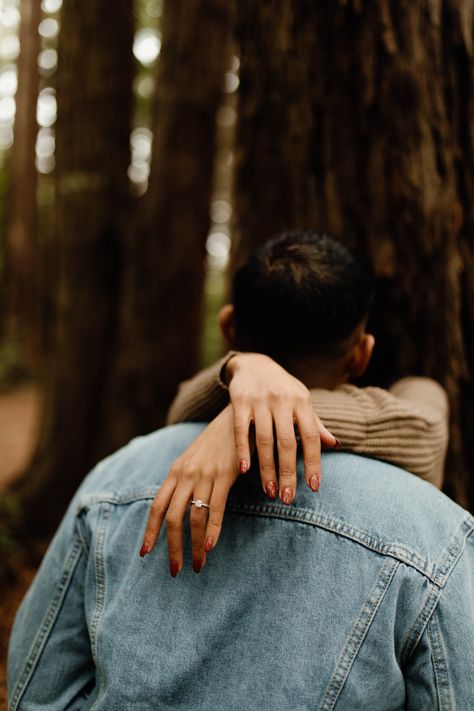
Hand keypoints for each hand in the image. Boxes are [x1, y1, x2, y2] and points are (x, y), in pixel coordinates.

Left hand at [140, 405, 238, 575]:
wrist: (238, 416)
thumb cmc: (218, 441)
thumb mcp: (195, 459)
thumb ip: (186, 480)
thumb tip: (180, 507)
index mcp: (175, 471)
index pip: (156, 506)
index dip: (150, 531)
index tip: (146, 553)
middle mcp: (185, 474)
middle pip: (172, 517)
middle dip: (172, 547)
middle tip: (176, 569)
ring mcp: (204, 474)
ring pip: (194, 517)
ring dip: (195, 545)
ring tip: (198, 564)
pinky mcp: (224, 475)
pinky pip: (216, 508)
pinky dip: (213, 530)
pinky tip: (211, 547)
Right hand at [226, 353, 338, 504]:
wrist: (254, 364)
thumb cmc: (283, 389)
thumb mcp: (301, 402)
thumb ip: (315, 424)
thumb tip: (335, 445)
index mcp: (302, 402)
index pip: (311, 437)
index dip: (313, 462)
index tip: (314, 487)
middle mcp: (282, 400)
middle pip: (287, 443)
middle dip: (287, 472)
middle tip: (287, 498)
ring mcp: (260, 400)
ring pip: (264, 440)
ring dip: (266, 469)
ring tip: (269, 491)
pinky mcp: (239, 401)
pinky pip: (241, 430)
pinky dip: (242, 451)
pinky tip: (244, 470)